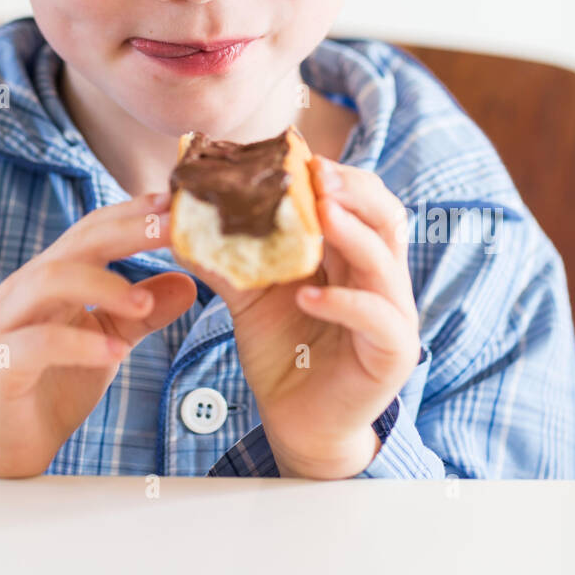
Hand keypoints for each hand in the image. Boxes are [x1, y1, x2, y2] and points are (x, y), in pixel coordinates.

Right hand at [0, 193, 196, 476]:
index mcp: (51, 277)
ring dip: (104, 285)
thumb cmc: (52, 387)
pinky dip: (79, 344)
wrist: (1, 452)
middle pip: (78, 242)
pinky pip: (38, 342)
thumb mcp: (108, 343)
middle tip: (175, 228)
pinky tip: (115, 354)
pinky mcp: (0, 364)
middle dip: (129, 231)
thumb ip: (141, 314)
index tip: (178, 202)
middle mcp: (26, 289)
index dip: (134, 213)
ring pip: (51, 279)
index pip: (94, 230)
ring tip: (144, 304)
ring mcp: (9, 323)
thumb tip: (188, 283)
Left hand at [164, 157, 420, 478]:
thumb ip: (227, 255)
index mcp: (352, 252)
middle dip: (351, 188)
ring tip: (319, 214)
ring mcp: (393, 313)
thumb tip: (181, 214)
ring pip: (384, 260)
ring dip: (352, 233)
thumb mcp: (250, 293)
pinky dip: (344, 301)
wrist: (297, 420)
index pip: (357, 197)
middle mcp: (381, 275)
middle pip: (384, 215)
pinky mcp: (392, 352)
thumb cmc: (284, 348)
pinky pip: (377, 317)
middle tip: (315, 172)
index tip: (294, 154)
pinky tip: (308, 295)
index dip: (332, 173)